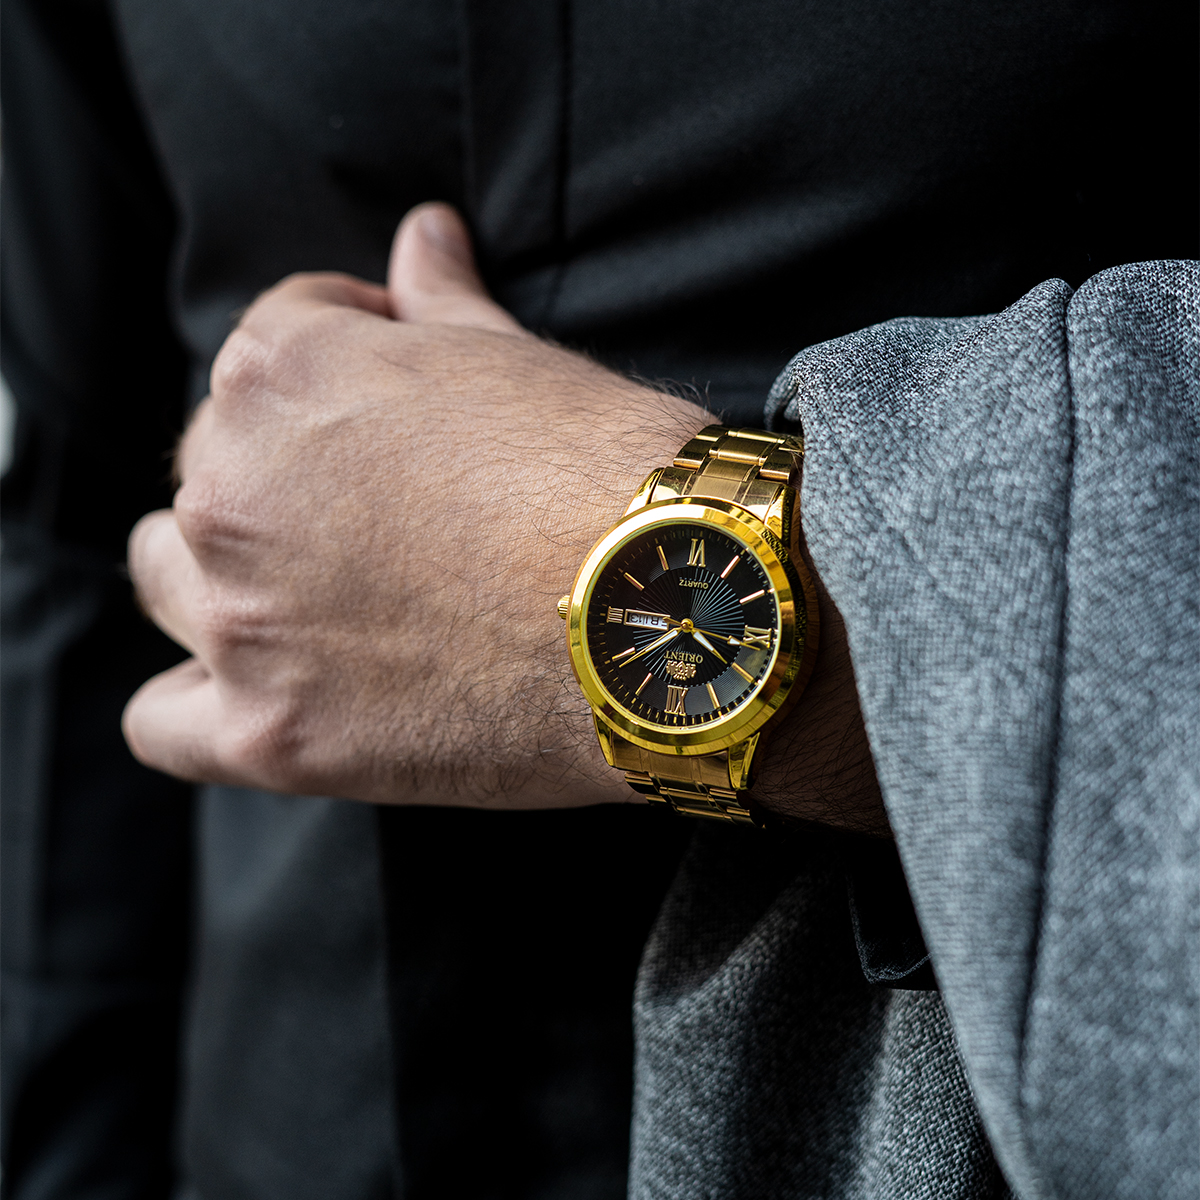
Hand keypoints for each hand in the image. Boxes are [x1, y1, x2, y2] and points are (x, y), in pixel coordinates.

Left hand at [124, 202, 885, 831]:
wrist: (680, 615)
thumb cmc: (617, 478)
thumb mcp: (526, 361)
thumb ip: (442, 299)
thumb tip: (421, 236)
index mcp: (285, 371)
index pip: (267, 347)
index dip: (341, 379)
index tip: (401, 424)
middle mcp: (233, 485)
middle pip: (214, 465)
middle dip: (288, 478)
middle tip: (387, 521)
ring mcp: (244, 615)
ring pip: (168, 576)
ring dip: (222, 575)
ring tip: (321, 596)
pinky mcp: (274, 731)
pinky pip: (162, 723)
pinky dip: (196, 706)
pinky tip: (257, 694)